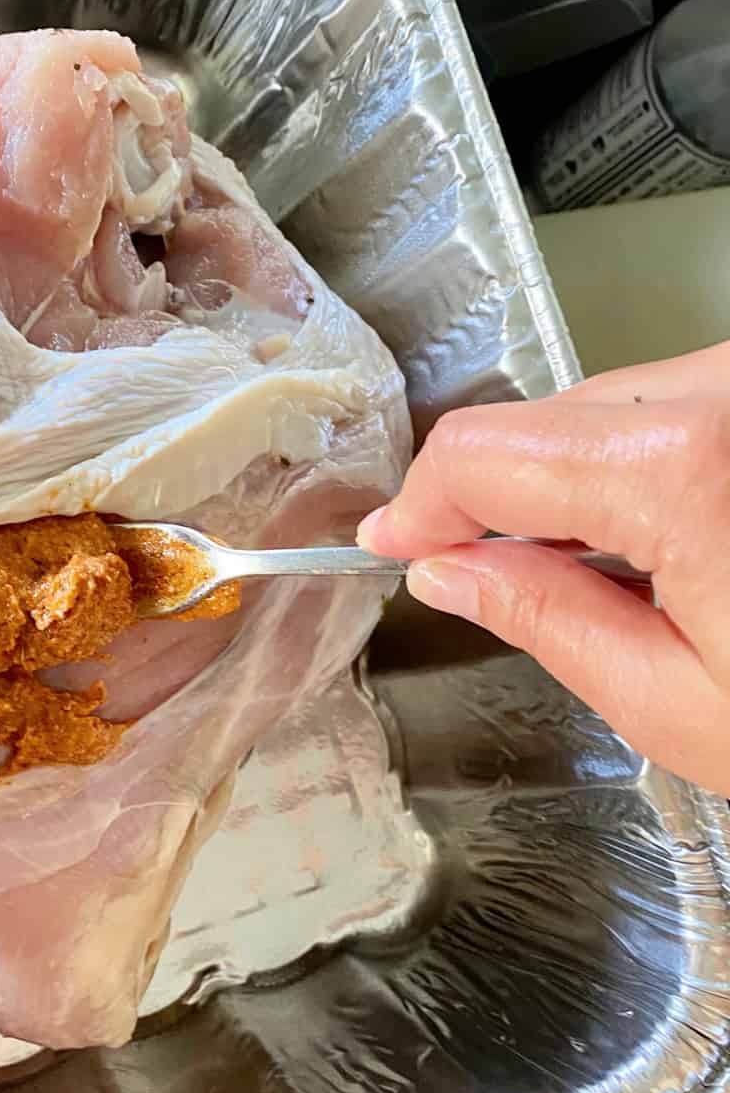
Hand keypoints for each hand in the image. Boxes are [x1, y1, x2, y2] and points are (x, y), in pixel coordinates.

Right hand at [358, 343, 729, 796]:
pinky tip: (664, 540)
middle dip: (499, 497)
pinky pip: (678, 405)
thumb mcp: (681, 702)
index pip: (487, 452)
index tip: (396, 541)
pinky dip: (640, 465)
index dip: (422, 502)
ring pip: (612, 404)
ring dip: (574, 480)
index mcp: (687, 467)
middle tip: (484, 575)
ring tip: (604, 576)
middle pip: (548, 416)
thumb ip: (545, 616)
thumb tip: (457, 567)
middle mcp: (728, 389)